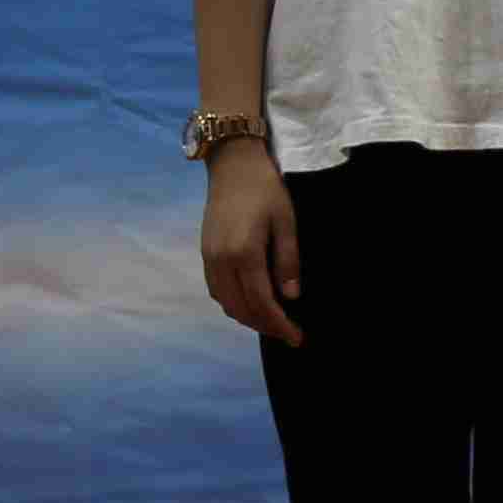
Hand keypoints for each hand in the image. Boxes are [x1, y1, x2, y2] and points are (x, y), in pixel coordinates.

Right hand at [200, 149, 304, 347]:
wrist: (233, 164)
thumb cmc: (266, 189)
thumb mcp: (286, 221)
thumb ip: (287, 260)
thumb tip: (290, 297)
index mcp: (245, 254)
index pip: (262, 303)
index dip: (280, 325)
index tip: (297, 338)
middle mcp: (222, 262)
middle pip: (242, 309)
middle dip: (266, 326)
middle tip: (288, 333)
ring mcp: (209, 259)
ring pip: (226, 303)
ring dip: (248, 318)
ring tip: (272, 321)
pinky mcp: (205, 253)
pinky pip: (216, 290)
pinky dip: (233, 303)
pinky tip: (250, 302)